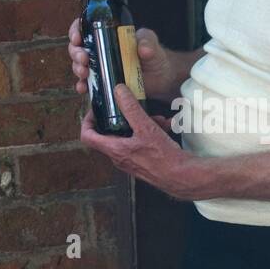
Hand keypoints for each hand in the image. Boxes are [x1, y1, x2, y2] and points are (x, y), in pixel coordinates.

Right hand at [68, 20, 175, 101]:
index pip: (85, 28)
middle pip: (77, 48)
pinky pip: (88, 84)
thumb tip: (143, 49)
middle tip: (84, 59)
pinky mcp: (103, 82)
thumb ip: (148, 42)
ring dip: (77, 69)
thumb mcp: (151, 43)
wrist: (161, 77)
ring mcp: (100, 67)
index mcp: (107, 35)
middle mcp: (100, 50)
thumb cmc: (154, 54)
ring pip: (79, 65)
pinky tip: (83, 88)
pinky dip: (82, 86)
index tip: (78, 38)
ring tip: (84, 73)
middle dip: (75, 52)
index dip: (76, 31)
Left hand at [80, 85, 202, 199]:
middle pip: (110, 134)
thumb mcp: (146, 128)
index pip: (87, 136)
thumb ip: (131, 108)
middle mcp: (119, 157)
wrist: (181, 177)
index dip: (87, 121)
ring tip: (157, 117)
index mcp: (114, 150)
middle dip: (122, 118)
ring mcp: (130, 160)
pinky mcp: (142, 162)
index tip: (96, 110)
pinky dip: (149, 132)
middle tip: (131, 107)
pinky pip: (140, 143)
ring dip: (140, 124)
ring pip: (128, 137)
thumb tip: (118, 91)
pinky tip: (165, 126)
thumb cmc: (163, 157)